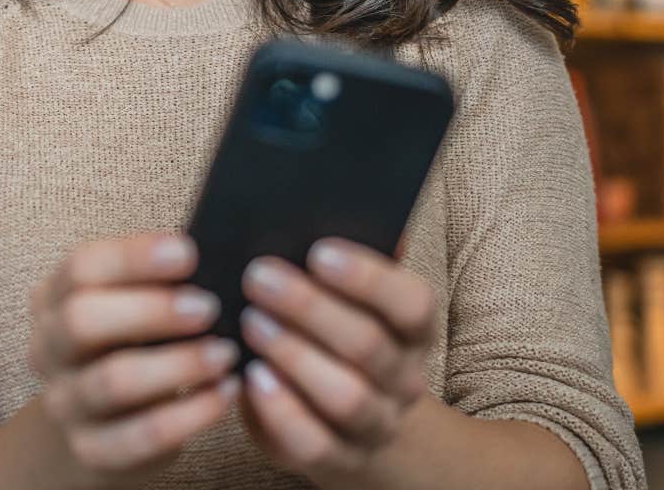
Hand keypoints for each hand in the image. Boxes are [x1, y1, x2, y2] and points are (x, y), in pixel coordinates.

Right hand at [26, 232, 242, 488]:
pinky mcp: (92, 449)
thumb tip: (215, 255)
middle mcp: (48, 349)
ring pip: (114, 381)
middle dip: (152, 310)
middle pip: (82, 320)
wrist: (104, 422)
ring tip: (226, 353)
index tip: (188, 254)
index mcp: (53, 299)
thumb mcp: (131, 303)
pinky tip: (225, 392)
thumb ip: (156, 280)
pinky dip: (192, 413)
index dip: (134, 258)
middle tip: (209, 308)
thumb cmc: (131, 343)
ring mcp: (65, 403)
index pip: (81, 267)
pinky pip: (143, 434)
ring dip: (179, 364)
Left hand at [236, 237, 438, 486]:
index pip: (410, 303)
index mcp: (413, 331)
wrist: (355, 426)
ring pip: (345, 397)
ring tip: (250, 324)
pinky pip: (313, 444)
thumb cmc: (339, 339)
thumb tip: (338, 202)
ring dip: (294, 357)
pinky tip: (250, 379)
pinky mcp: (337, 460)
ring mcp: (374, 425)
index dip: (368, 277)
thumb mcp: (353, 301)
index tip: (317, 252)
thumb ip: (346, 260)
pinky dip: (280, 411)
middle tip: (258, 277)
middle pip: (368, 346)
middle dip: (309, 308)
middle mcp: (403, 379)